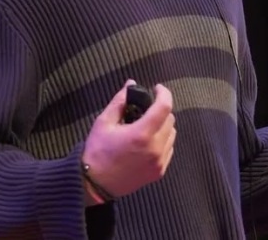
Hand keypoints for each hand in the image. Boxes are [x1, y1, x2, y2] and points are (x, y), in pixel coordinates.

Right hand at [81, 80, 175, 201]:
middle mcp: (155, 148)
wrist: (95, 184)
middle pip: (170, 119)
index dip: (163, 93)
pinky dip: (163, 141)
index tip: (156, 88)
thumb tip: (131, 84)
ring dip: (163, 125)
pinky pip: (169, 149)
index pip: (164, 107)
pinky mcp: (159, 172)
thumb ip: (120, 101)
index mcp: (142, 134)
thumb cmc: (97, 151)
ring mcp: (159, 162)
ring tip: (146, 125)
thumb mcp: (104, 122)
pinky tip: (147, 142)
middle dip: (160, 109)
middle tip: (145, 109)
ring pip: (172, 134)